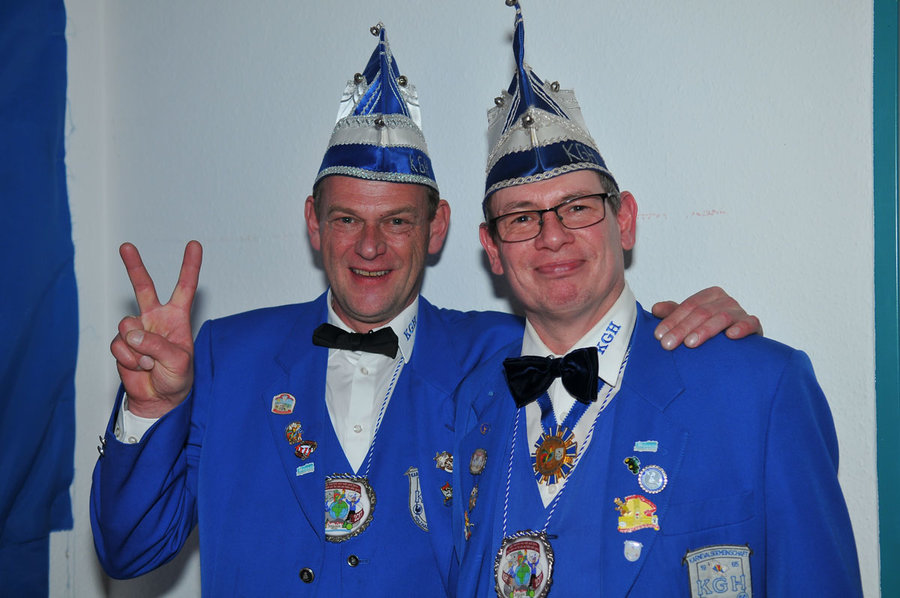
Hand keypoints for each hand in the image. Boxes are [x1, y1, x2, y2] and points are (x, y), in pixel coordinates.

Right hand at [109, 241, 201, 417]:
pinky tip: (139, 367)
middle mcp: (156, 319)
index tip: (194, 244)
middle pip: (144, 288)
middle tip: (125, 246)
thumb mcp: (178, 362)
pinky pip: (119, 345)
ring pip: (127, 326)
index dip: (190, 266)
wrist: (158, 399)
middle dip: (134, 266)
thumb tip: (132, 333)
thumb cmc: (177, 379)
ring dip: (139, 349)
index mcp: (178, 318)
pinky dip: (129, 359)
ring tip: (150, 363)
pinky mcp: (123, 344)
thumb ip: (157, 345)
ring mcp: (137, 330)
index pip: (185, 288)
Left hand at [651, 286, 761, 350]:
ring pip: (722, 318)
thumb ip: (673, 313)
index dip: (672, 320)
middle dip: (682, 329)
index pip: (688, 306)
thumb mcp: (690, 320)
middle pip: (701, 312)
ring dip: (705, 330)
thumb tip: (655, 309)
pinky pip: (750, 323)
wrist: (739, 344)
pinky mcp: (754, 325)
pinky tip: (730, 336)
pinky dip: (741, 328)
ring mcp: (740, 312)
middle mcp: (726, 300)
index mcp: (710, 295)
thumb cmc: (710, 329)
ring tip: (690, 343)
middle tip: (667, 345)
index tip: (658, 335)